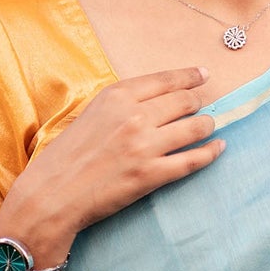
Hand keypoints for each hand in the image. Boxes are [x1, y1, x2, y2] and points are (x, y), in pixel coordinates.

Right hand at [0, 65, 222, 253]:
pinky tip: (219, 147)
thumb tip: (154, 101)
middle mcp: (134, 116)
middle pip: (184, 101)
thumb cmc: (63, 157)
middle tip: (203, 106)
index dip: (189, 76)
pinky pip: (193, 160)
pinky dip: (211, 152)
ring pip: (195, 127)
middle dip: (198, 102)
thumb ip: (120, 105)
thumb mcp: (89, 115)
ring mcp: (145, 146)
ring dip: (208, 124)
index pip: (165, 80)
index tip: (203, 75)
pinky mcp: (151, 175)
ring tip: (210, 126)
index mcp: (116, 97)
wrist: (50, 195)